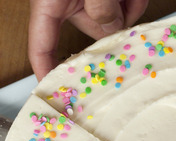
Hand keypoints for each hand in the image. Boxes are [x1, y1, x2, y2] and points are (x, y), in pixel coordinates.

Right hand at [28, 0, 148, 79]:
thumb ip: (100, 7)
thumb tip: (113, 29)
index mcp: (50, 3)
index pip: (42, 48)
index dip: (47, 74)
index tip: (56, 97)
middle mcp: (68, 2)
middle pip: (93, 31)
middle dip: (115, 32)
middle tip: (130, 36)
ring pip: (114, 17)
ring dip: (130, 10)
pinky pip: (124, 3)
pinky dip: (134, 0)